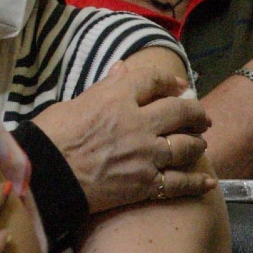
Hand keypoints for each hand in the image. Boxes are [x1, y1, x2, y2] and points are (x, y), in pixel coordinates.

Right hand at [32, 61, 215, 213]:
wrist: (45, 176)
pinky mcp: (145, 184)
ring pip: (187, 146)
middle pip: (181, 111)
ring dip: (197, 144)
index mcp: (117, 97)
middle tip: (201, 117)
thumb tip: (122, 68)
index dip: (170, 81)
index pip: (153, 80)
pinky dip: (196, 183)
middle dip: (196, 113)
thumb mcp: (74, 103)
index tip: (179, 86)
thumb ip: (105, 87)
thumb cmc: (51, 136)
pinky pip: (180, 183)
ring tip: (200, 145)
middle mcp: (138, 123)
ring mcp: (145, 154)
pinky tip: (207, 182)